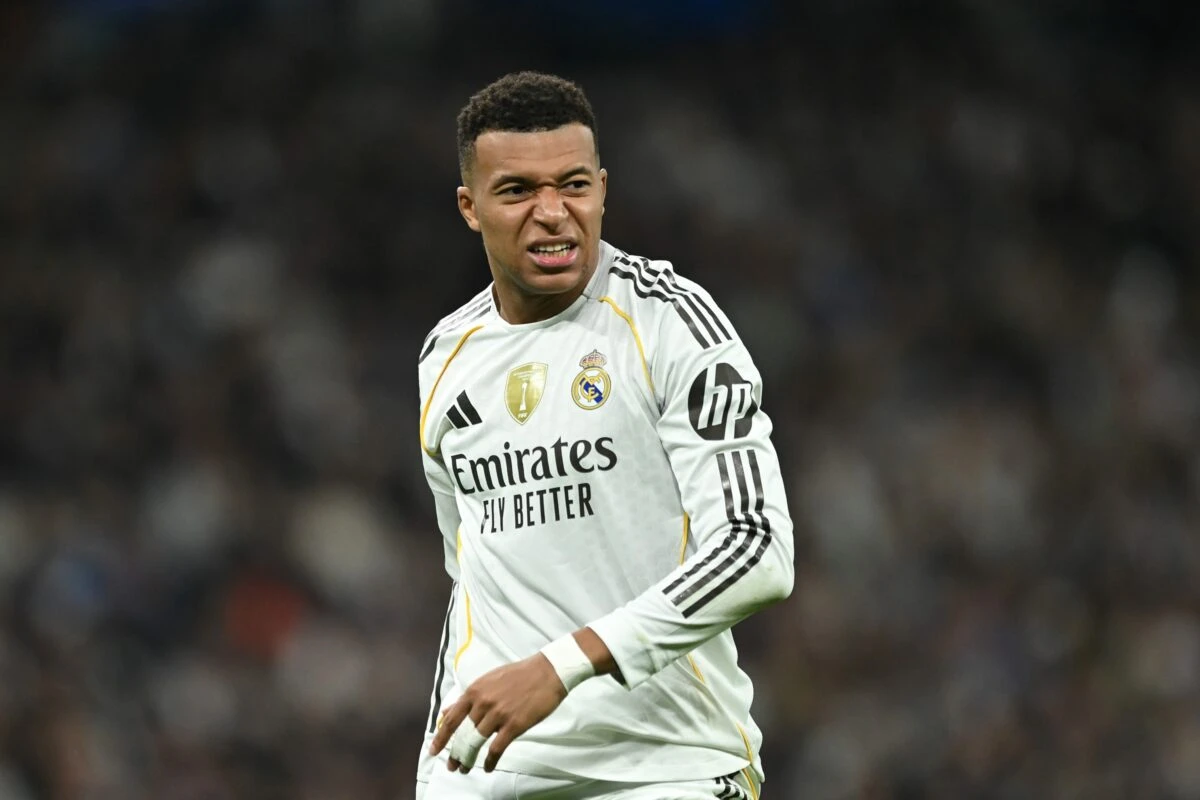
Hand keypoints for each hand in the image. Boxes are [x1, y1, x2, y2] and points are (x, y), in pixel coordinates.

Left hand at [429, 652, 566, 772]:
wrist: (547, 672)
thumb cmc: (518, 675)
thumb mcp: (488, 681)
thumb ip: (467, 698)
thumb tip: (447, 712)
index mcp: (475, 691)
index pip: (452, 719)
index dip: (441, 737)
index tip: (434, 750)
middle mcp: (483, 703)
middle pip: (462, 734)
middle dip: (455, 753)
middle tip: (451, 766)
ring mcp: (498, 714)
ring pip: (476, 742)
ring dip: (469, 759)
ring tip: (465, 768)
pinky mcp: (514, 725)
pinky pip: (497, 748)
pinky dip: (490, 761)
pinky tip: (487, 767)